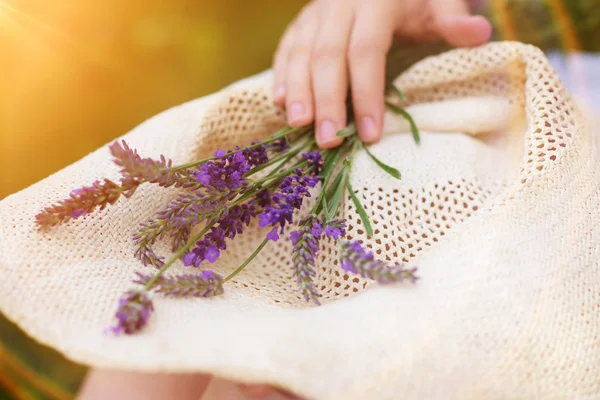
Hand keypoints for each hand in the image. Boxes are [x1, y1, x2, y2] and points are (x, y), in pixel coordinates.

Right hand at [273, 0, 491, 147]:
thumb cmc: (415, 2)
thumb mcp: (437, 6)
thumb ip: (453, 20)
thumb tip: (480, 34)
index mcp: (375, 0)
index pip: (366, 50)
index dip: (366, 93)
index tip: (369, 133)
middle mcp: (339, 3)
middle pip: (327, 56)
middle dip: (327, 101)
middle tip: (328, 142)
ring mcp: (315, 12)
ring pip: (300, 53)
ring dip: (298, 92)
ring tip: (299, 126)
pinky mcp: (300, 22)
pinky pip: (286, 48)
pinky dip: (281, 76)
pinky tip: (280, 103)